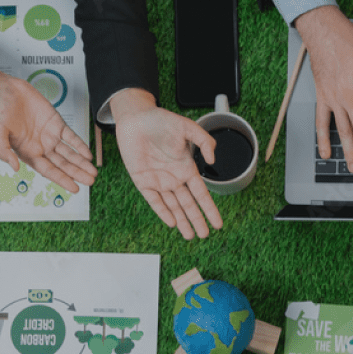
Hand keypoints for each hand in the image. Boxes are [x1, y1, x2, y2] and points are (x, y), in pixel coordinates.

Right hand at [0, 61, 96, 192]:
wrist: (5, 90)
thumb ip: (4, 151)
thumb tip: (15, 168)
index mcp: (28, 153)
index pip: (48, 170)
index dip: (62, 179)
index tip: (75, 188)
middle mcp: (41, 147)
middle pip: (62, 164)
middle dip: (76, 173)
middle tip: (90, 182)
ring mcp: (50, 136)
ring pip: (69, 153)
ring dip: (81, 162)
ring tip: (93, 172)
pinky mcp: (57, 123)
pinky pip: (71, 137)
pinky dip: (80, 145)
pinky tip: (88, 154)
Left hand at [112, 89, 222, 239]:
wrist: (135, 118)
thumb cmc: (160, 120)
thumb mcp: (187, 127)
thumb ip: (204, 140)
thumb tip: (212, 159)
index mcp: (186, 168)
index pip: (201, 194)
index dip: (209, 209)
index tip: (218, 223)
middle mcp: (174, 178)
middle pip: (188, 204)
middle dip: (197, 220)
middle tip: (204, 235)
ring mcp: (158, 181)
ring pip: (173, 206)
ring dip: (182, 221)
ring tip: (190, 235)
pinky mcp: (142, 181)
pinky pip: (154, 200)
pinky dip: (162, 211)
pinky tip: (171, 222)